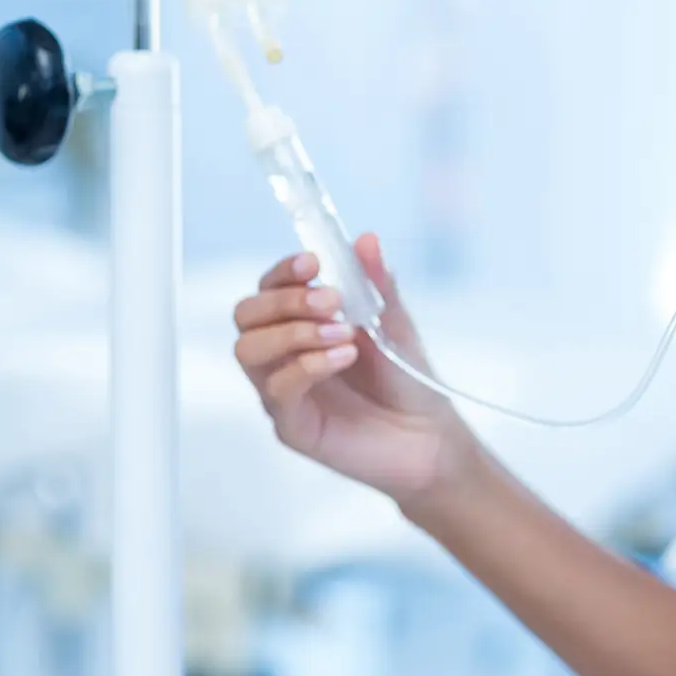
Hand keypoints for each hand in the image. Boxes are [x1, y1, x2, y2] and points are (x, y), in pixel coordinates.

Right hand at [232, 233, 473, 502]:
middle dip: (284, 300)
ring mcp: (283, 392)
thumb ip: (377, 284)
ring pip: (248, 351)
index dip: (281, 272)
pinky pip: (276, 391)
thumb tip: (367, 239)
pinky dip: (307, 366)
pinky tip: (343, 356)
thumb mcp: (395, 323)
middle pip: (245, 316)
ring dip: (293, 332)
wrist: (430, 436)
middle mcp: (282, 356)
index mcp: (300, 325)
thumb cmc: (406, 379)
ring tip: (341, 333)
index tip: (312, 262)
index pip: (266, 289)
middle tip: (331, 301)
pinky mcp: (292, 426)